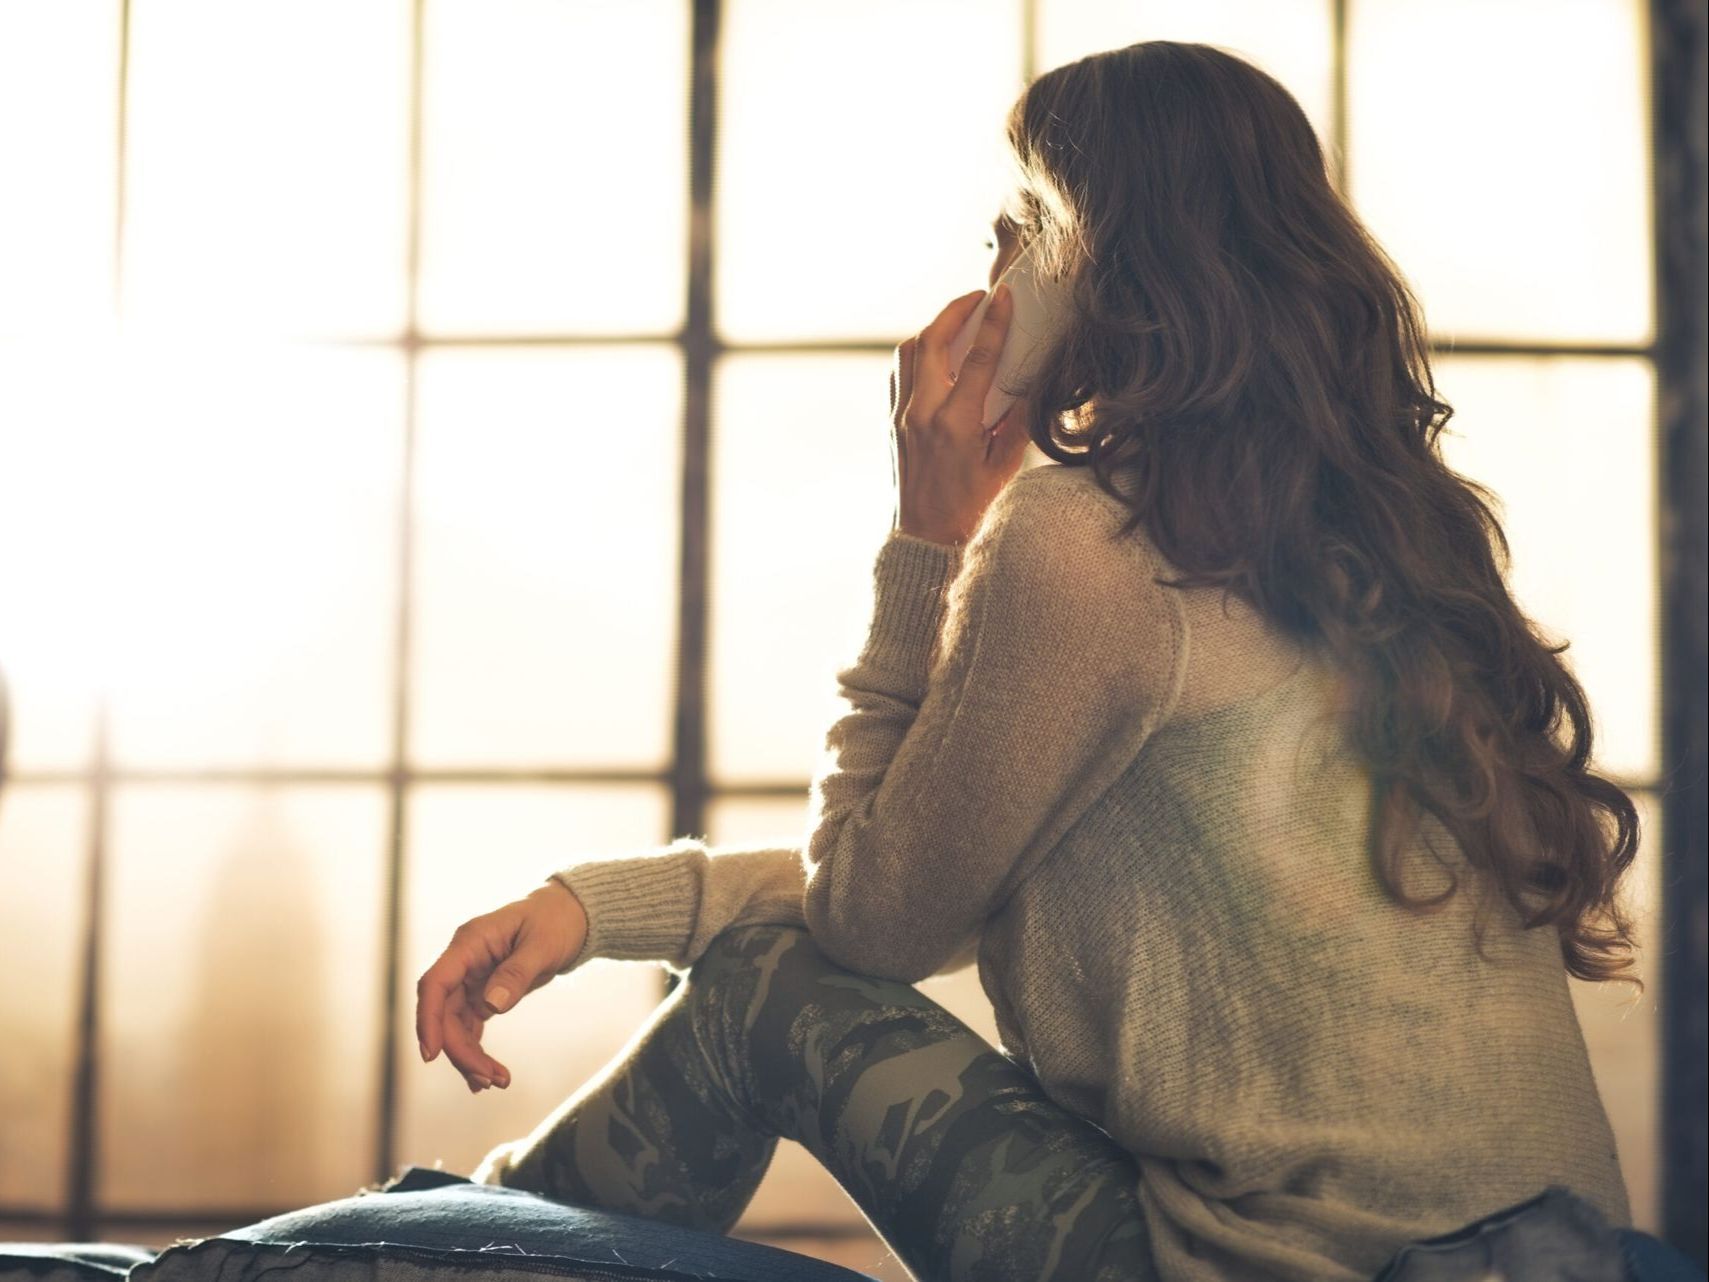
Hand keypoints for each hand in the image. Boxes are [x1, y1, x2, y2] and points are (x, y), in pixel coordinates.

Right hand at [414, 881, 587, 1092]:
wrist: (571, 916)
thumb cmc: (556, 921)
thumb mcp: (543, 945)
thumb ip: (517, 973)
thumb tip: (491, 1006)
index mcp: (470, 943)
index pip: (435, 983)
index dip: (428, 1019)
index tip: (431, 1054)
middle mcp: (464, 962)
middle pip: (445, 1013)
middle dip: (460, 1050)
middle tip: (488, 1079)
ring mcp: (471, 978)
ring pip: (455, 1025)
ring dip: (470, 1056)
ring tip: (497, 1082)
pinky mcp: (482, 992)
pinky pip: (470, 1026)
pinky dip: (476, 1050)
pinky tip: (487, 1075)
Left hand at [888, 283, 1030, 545]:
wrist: (925, 537)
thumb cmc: (969, 507)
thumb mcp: (1004, 466)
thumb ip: (1016, 421)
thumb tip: (1024, 382)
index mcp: (955, 424)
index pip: (976, 358)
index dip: (993, 322)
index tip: (1003, 297)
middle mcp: (922, 414)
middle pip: (930, 340)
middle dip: (954, 311)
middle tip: (978, 298)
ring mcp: (901, 416)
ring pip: (907, 352)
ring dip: (932, 329)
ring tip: (957, 321)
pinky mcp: (892, 422)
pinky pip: (899, 373)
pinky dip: (916, 353)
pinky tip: (935, 354)